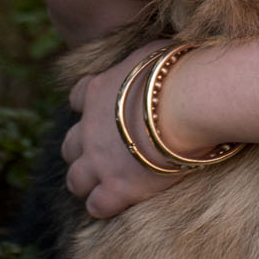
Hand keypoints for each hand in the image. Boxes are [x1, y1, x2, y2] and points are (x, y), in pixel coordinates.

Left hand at [63, 42, 190, 216]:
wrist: (188, 102)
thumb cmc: (179, 72)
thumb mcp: (155, 52)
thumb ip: (145, 61)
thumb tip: (160, 57)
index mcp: (99, 91)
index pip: (77, 97)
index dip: (88, 106)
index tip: (106, 111)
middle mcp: (90, 127)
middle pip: (70, 145)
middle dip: (82, 150)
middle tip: (104, 154)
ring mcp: (100, 160)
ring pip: (75, 179)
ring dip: (87, 181)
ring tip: (105, 184)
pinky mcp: (117, 187)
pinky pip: (97, 205)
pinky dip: (103, 205)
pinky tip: (119, 203)